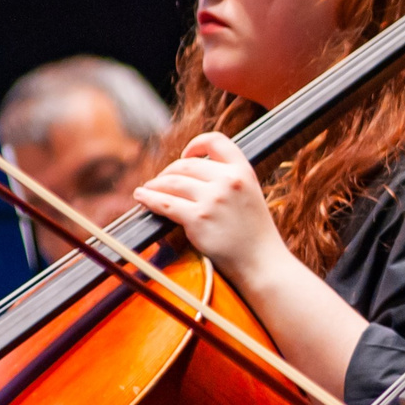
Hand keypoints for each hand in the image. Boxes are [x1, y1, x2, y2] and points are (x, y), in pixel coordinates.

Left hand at [132, 131, 371, 396]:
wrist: (262, 264)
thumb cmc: (255, 235)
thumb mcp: (251, 196)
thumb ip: (229, 181)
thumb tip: (193, 172)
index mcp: (244, 171)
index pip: (216, 141)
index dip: (197, 144)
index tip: (186, 155)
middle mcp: (228, 181)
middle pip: (186, 165)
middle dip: (169, 171)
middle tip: (161, 181)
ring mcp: (212, 199)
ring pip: (171, 182)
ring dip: (155, 184)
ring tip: (147, 189)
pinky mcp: (197, 219)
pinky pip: (164, 203)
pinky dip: (149, 199)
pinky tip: (142, 198)